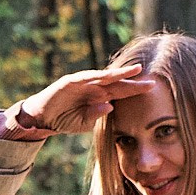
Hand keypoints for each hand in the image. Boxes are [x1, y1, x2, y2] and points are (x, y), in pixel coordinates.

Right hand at [13, 62, 149, 134]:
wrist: (43, 118)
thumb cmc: (65, 120)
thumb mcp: (84, 123)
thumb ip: (97, 116)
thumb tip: (110, 107)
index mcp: (100, 96)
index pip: (122, 92)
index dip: (136, 90)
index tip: (153, 89)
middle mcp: (94, 86)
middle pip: (117, 82)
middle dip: (133, 81)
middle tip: (152, 81)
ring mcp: (82, 83)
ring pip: (104, 76)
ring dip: (119, 73)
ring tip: (134, 71)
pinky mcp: (69, 82)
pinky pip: (84, 77)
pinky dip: (95, 76)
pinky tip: (107, 76)